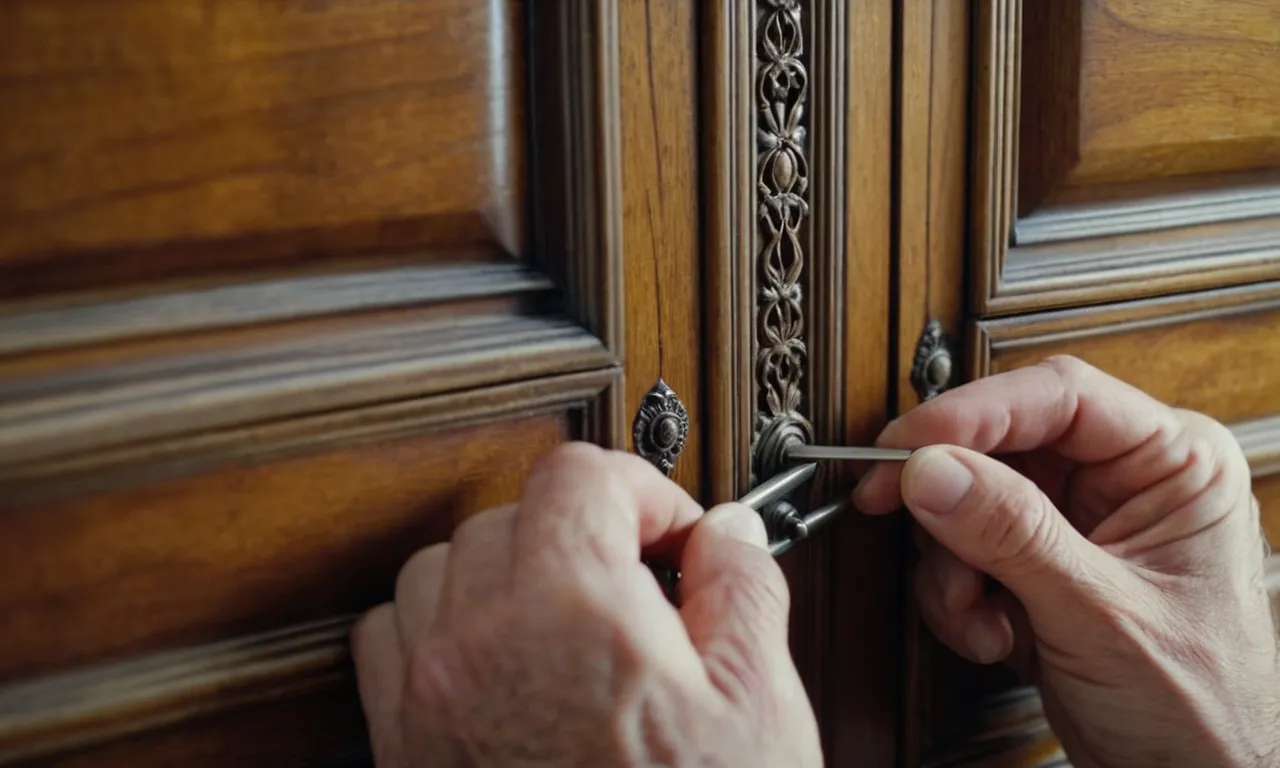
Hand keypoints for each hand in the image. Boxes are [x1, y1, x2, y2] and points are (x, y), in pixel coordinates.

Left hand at [351, 442, 820, 766]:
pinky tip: (500, 657)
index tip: (670, 533)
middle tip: (638, 583)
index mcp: (574, 615)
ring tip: (569, 617)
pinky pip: (392, 636)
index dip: (641, 489)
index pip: (578, 476)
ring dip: (506, 569)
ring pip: (442, 567)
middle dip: (583, 531)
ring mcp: (428, 699)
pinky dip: (441, 625)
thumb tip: (727, 535)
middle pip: (511, 513)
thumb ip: (743, 590)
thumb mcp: (759, 710)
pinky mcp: (402, 747)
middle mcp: (481, 645)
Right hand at [855, 355, 1279, 766]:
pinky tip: (993, 633)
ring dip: (953, 562)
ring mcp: (1074, 521)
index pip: (1058, 397)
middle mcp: (1121, 480)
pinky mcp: (1035, 561)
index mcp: (1172, 462)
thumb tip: (933, 470)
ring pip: (967, 496)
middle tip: (897, 508)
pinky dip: (957, 592)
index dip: (973, 413)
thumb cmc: (1201, 708)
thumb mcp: (1102, 614)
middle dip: (951, 498)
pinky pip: (962, 546)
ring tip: (981, 613)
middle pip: (999, 442)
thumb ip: (1013, 536)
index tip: (907, 443)